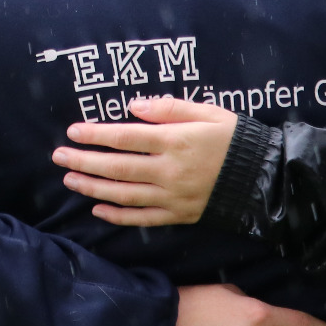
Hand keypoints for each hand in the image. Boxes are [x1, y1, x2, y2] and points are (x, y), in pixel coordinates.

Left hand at [55, 96, 237, 225]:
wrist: (267, 177)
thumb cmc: (235, 139)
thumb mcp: (208, 112)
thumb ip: (169, 108)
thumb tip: (133, 106)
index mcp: (176, 141)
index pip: (125, 137)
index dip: (96, 135)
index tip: (73, 132)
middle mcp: (171, 171)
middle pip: (118, 168)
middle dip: (84, 163)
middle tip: (58, 157)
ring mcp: (175, 196)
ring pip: (125, 195)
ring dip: (93, 188)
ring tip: (70, 180)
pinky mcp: (181, 216)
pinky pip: (144, 219)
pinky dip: (118, 216)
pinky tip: (97, 209)